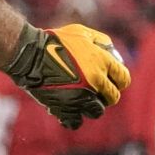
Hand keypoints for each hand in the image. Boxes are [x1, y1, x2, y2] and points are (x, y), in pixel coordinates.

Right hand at [2, 22, 131, 128]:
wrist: (31, 55)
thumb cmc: (55, 41)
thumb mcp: (81, 32)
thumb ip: (100, 41)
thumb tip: (111, 52)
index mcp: (103, 62)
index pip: (123, 79)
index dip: (119, 81)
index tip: (112, 81)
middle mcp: (96, 81)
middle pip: (113, 97)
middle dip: (106, 95)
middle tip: (96, 91)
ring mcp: (81, 96)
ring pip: (97, 111)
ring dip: (92, 107)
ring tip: (82, 100)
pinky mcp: (65, 108)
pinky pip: (76, 122)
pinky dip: (74, 118)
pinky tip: (70, 111)